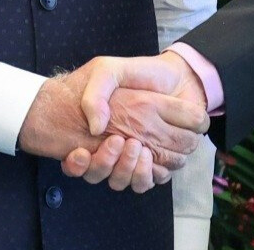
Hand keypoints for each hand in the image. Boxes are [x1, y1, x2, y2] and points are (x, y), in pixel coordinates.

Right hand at [61, 51, 208, 189]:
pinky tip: (148, 156)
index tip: (80, 152)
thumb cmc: (141, 73)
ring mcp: (134, 157)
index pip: (77, 161)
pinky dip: (146, 174)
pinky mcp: (158, 162)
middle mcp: (113, 148)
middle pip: (98, 174)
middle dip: (103, 163)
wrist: (178, 76)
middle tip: (117, 141)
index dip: (75, 164)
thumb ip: (95, 95)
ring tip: (134, 145)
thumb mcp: (108, 71)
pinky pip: (146, 182)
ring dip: (125, 169)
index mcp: (97, 131)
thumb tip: (95, 128)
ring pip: (120, 181)